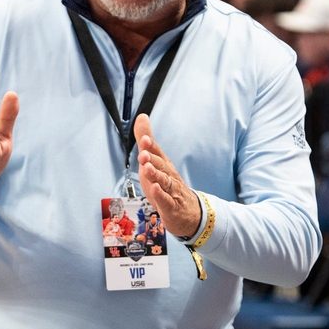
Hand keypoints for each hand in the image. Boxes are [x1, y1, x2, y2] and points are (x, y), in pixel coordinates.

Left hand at [134, 114, 200, 237]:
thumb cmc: (167, 185)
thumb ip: (146, 140)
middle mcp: (169, 175)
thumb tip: (141, 117)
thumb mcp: (153, 161)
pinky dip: (161, 195)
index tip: (144, 139)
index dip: (151, 146)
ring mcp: (171, 191)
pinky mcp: (171, 206)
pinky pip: (166, 200)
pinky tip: (155, 189)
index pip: (158, 153)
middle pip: (161, 166)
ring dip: (156, 175)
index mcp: (164, 164)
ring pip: (165, 181)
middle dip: (152, 159)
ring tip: (148, 169)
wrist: (187, 212)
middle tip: (143, 153)